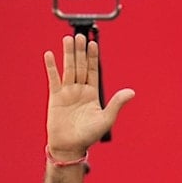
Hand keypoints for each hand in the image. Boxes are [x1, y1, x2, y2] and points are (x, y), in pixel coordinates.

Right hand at [44, 34, 134, 158]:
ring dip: (67, 54)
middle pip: (80, 66)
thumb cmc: (88, 136)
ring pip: (68, 69)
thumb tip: (132, 92)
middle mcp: (79, 90)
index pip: (93, 71)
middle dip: (80, 51)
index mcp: (92, 94)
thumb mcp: (106, 119)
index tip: (93, 43)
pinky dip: (51, 67)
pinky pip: (53, 79)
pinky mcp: (55, 98)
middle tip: (79, 36)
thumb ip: (117, 103)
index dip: (93, 57)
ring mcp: (67, 93)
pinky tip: (49, 54)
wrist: (70, 147)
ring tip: (67, 39)